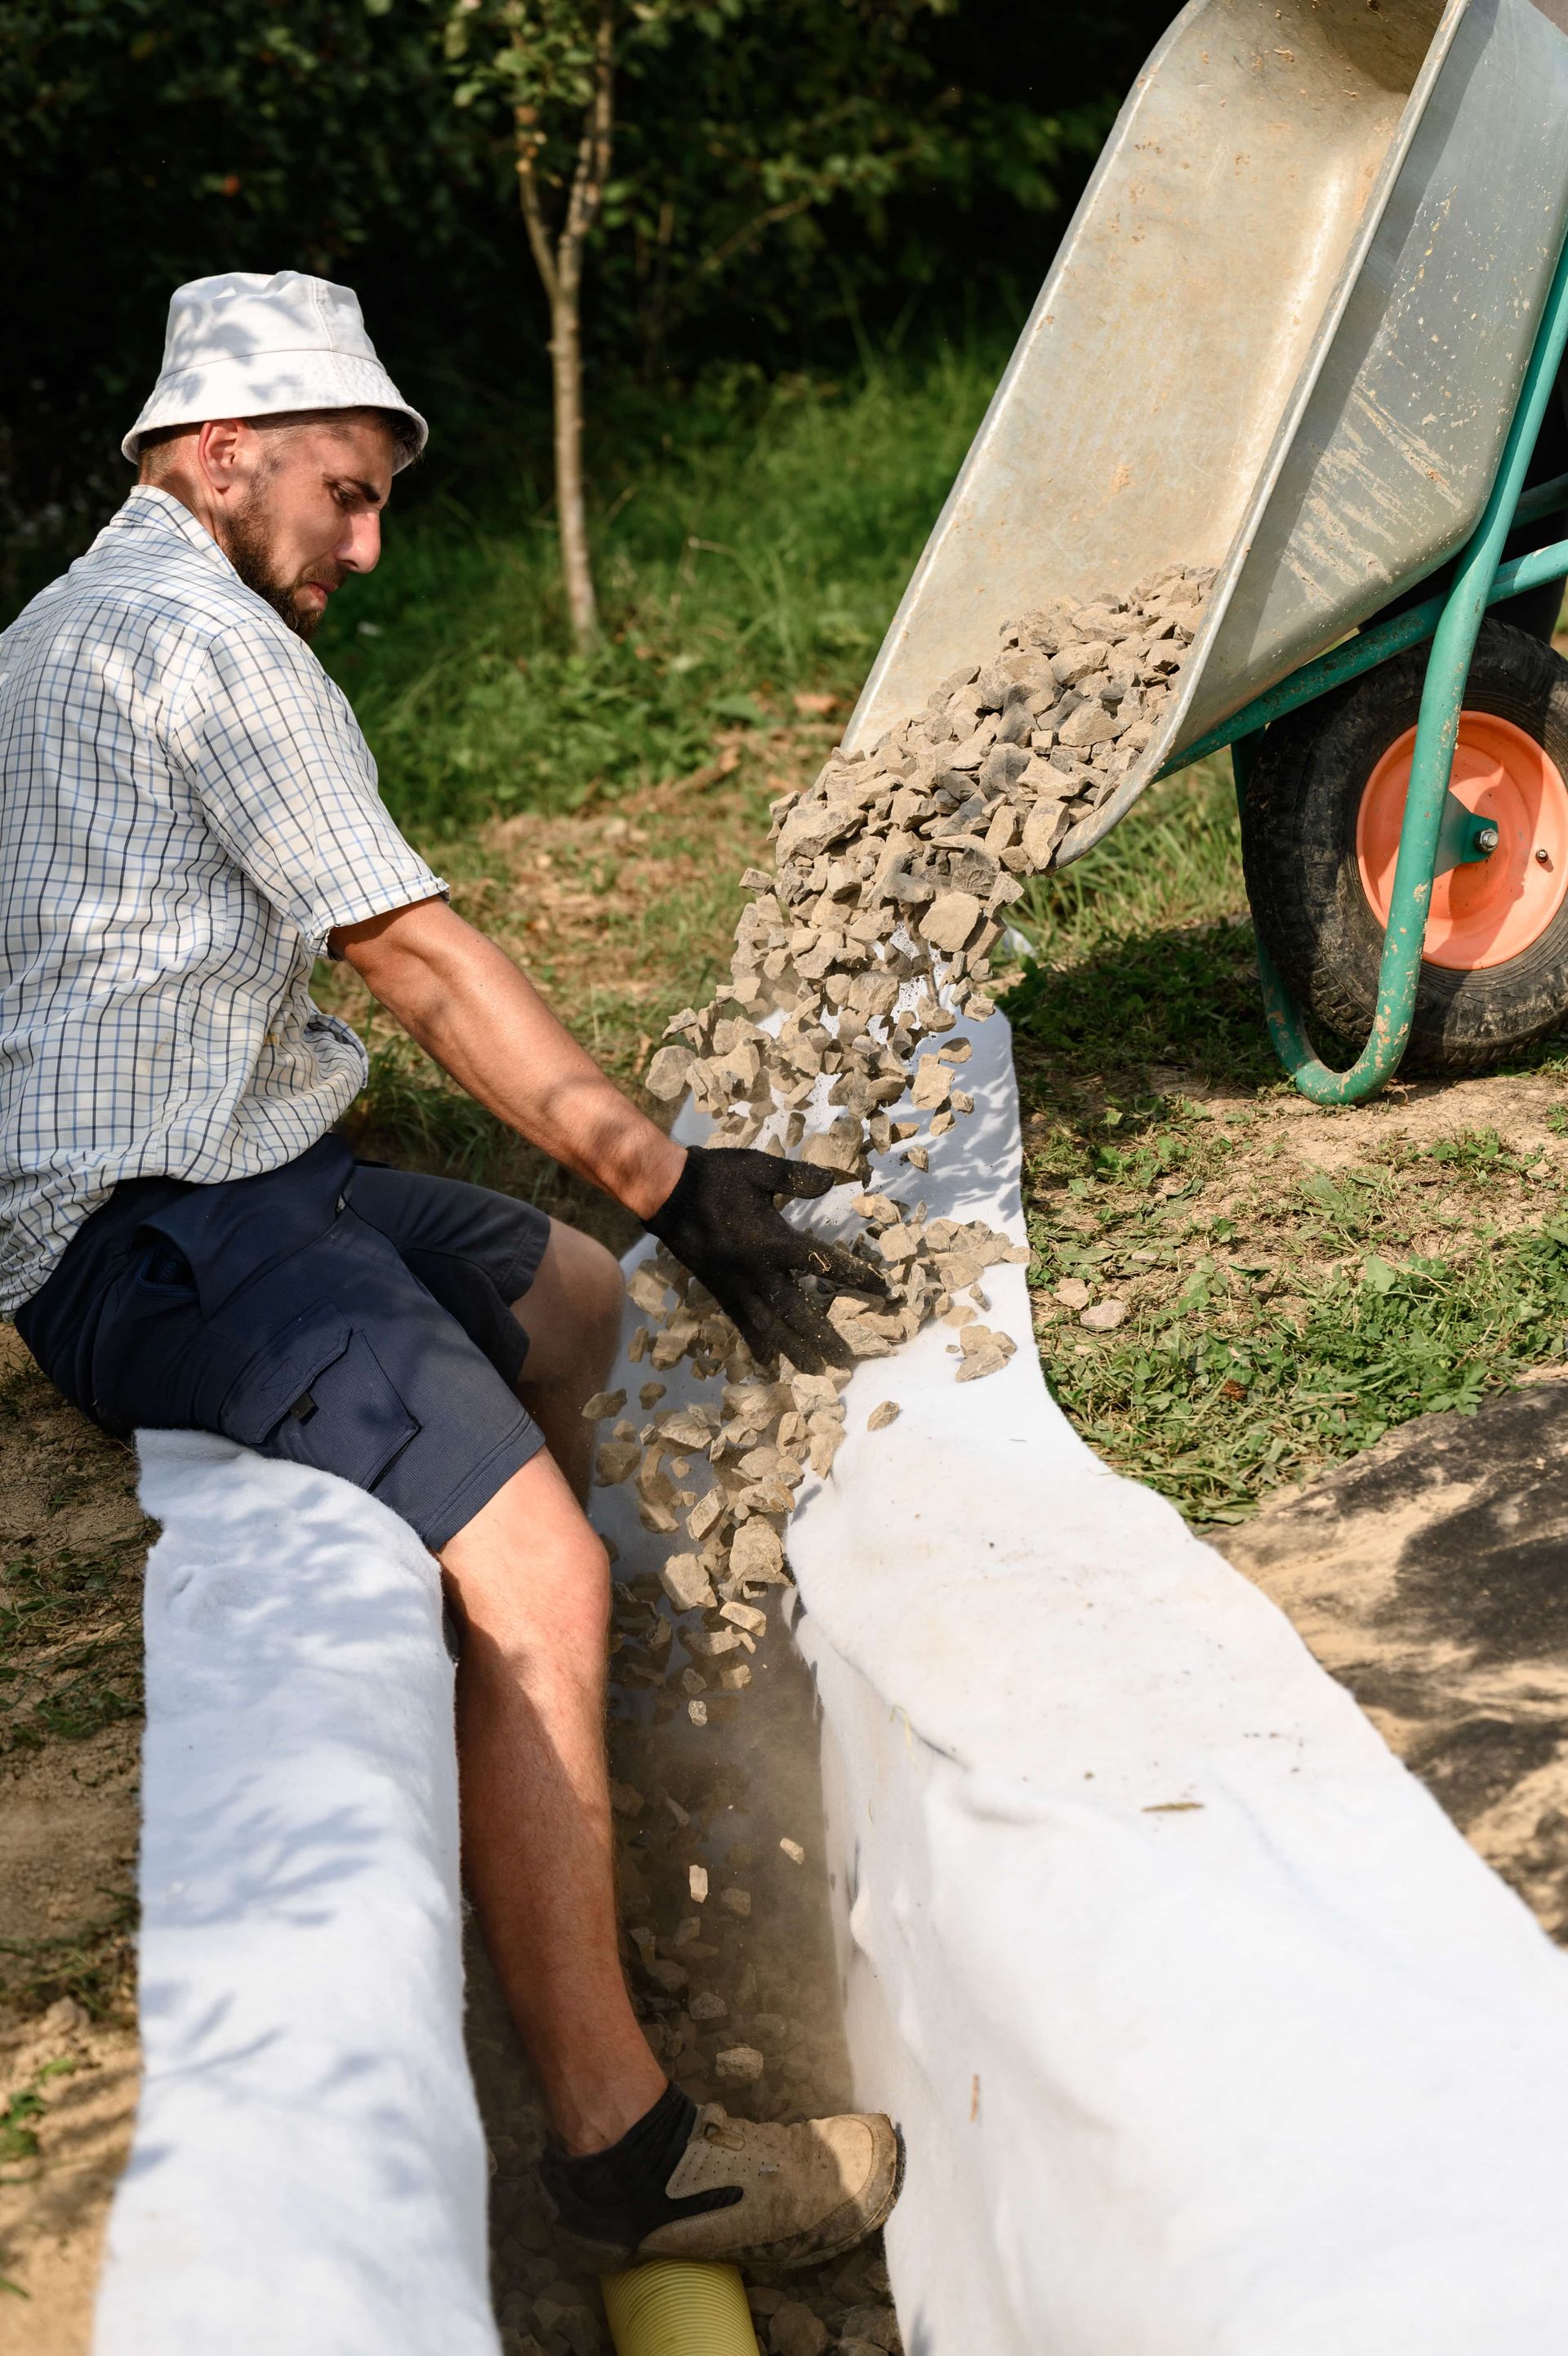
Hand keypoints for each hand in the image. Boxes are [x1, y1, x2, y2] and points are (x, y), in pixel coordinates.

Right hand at [644, 1146, 887, 1373]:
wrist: (666, 1193)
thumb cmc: (715, 1177)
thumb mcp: (759, 1168)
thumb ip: (796, 1177)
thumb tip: (833, 1180)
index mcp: (772, 1240)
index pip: (822, 1263)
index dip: (853, 1276)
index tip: (880, 1290)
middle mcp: (757, 1272)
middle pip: (797, 1312)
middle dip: (823, 1336)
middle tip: (847, 1360)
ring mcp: (738, 1286)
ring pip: (771, 1327)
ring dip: (795, 1350)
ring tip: (817, 1372)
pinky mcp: (721, 1292)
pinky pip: (743, 1324)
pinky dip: (758, 1345)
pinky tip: (770, 1363)